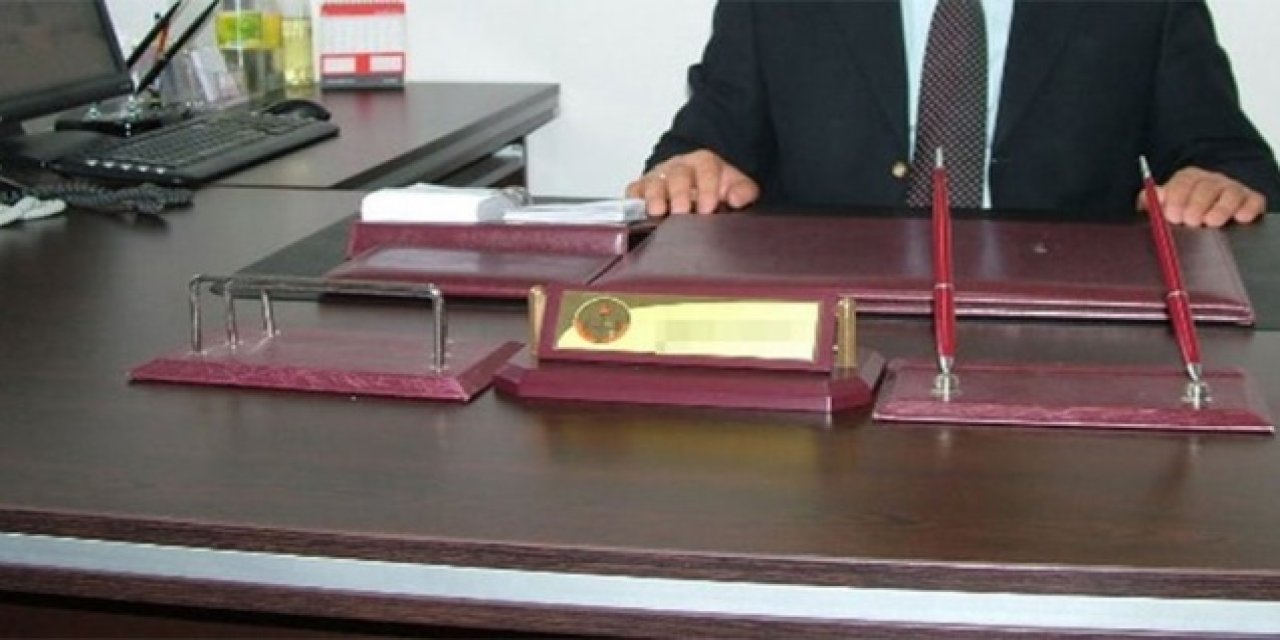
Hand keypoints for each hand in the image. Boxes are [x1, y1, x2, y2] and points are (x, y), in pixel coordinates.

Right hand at [625, 149, 759, 215]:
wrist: (695, 183)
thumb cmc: (714, 187)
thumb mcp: (735, 186)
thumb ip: (743, 191)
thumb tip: (736, 198)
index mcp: (704, 163)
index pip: (706, 170)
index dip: (707, 188)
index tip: (708, 207)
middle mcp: (679, 167)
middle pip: (678, 175)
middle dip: (679, 193)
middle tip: (682, 211)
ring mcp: (658, 177)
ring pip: (654, 182)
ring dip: (654, 196)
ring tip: (657, 211)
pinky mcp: (641, 189)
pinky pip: (634, 191)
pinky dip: (634, 200)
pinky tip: (637, 211)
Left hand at [1137, 167, 1266, 226]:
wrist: (1208, 213)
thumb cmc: (1181, 212)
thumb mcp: (1161, 206)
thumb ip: (1150, 201)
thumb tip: (1155, 195)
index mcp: (1188, 179)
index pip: (1183, 181)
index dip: (1177, 197)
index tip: (1172, 215)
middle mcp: (1212, 181)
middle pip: (1207, 187)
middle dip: (1197, 204)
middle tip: (1191, 221)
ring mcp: (1232, 190)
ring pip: (1230, 193)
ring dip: (1221, 208)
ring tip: (1211, 222)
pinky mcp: (1251, 201)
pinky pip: (1253, 201)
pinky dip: (1248, 208)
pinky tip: (1240, 218)